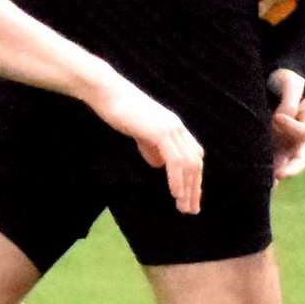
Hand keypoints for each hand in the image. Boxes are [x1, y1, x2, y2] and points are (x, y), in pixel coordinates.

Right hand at [93, 78, 204, 214]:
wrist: (109, 94)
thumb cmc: (121, 111)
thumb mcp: (141, 133)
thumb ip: (152, 147)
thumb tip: (161, 165)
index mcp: (175, 127)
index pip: (193, 156)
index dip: (194, 178)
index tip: (190, 198)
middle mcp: (178, 127)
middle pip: (195, 162)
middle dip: (195, 188)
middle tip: (191, 209)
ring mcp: (171, 129)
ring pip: (188, 164)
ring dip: (187, 188)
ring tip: (184, 207)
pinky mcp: (161, 132)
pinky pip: (175, 161)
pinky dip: (177, 179)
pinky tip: (175, 193)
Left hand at [268, 69, 304, 181]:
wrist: (271, 80)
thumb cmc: (284, 79)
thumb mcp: (290, 83)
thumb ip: (289, 99)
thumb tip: (281, 118)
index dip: (293, 128)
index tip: (276, 117)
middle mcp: (298, 138)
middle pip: (299, 160)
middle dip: (289, 169)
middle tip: (278, 174)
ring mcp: (284, 144)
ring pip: (282, 165)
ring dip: (273, 174)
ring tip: (262, 182)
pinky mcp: (268, 146)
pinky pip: (268, 162)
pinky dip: (261, 171)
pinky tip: (248, 177)